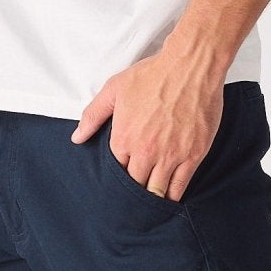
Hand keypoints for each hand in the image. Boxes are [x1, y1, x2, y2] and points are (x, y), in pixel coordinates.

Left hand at [70, 53, 223, 201]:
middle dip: (133, 192)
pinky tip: (170, 199)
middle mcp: (145, 151)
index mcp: (123, 138)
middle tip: (133, 198)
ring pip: (156, 190)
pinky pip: (180, 185)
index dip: (117, 178)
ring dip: (152, 198)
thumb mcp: (114, 89)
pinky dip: (173, 195)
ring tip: (149, 204)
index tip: (120, 181)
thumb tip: (77, 137)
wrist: (191, 66)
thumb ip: (92, 115)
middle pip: (135, 185)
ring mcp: (170, 155)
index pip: (115, 172)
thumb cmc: (154, 74)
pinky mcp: (193, 155)